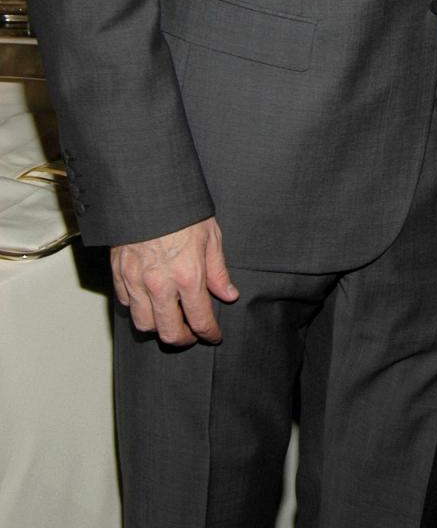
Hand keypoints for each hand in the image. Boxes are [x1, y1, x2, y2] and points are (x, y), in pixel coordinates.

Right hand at [111, 216, 238, 346]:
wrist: (147, 188)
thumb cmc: (181, 208)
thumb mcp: (211, 236)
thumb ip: (218, 271)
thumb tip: (228, 294)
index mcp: (188, 275)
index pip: (200, 320)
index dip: (209, 333)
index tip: (213, 335)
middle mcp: (160, 284)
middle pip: (168, 332)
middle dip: (182, 339)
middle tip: (190, 334)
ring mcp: (136, 280)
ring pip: (143, 323)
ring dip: (158, 327)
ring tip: (169, 319)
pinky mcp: (118, 273)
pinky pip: (126, 303)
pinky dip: (138, 307)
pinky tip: (149, 299)